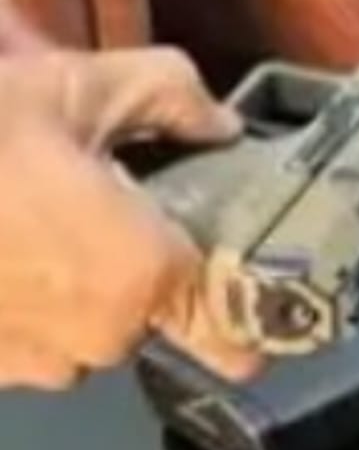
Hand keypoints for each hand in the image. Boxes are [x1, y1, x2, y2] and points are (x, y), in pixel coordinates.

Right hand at [0, 47, 260, 389]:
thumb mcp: (70, 85)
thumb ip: (170, 98)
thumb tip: (221, 123)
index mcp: (145, 280)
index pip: (239, 344)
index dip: (245, 320)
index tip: (236, 287)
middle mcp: (101, 340)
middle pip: (149, 318)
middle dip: (130, 269)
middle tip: (89, 205)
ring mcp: (32, 364)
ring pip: (82, 331)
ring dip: (66, 286)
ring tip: (21, 219)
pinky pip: (23, 340)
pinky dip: (13, 301)